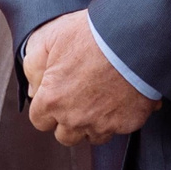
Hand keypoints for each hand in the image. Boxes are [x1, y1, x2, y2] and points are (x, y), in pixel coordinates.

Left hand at [23, 12, 158, 146]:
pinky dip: (125, 115)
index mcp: (52, 100)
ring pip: (95, 136)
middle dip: (71, 120)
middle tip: (83, 98)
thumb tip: (33, 88)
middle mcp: (75, 118)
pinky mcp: (130, 121)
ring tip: (106, 99)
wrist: (138, 34)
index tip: (60, 95)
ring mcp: (103, 123)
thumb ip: (34, 65)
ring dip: (97, 122)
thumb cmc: (94, 33)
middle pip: (66, 136)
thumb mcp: (53, 37)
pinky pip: (123, 127)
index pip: (41, 120)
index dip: (49, 107)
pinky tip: (129, 96)